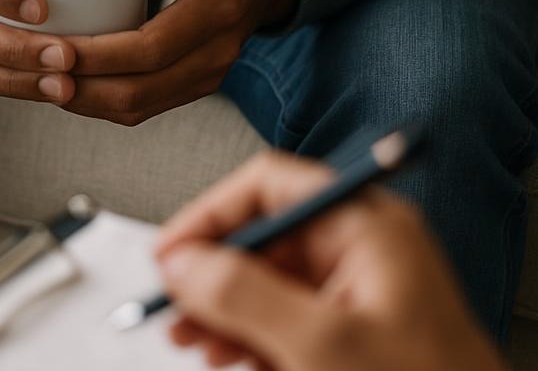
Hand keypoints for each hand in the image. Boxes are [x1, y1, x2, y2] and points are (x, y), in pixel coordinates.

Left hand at [62, 0, 298, 125]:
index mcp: (216, 9)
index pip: (152, 48)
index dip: (100, 56)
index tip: (55, 47)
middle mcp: (215, 53)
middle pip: (140, 89)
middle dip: (84, 86)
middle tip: (37, 70)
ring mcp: (207, 77)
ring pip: (139, 107)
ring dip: (88, 101)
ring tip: (44, 83)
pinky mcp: (193, 87)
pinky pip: (144, 108)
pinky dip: (102, 104)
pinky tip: (70, 87)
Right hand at [154, 151, 506, 370]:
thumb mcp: (324, 345)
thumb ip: (247, 297)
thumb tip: (184, 262)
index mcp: (365, 224)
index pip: (270, 184)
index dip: (212, 213)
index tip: (172, 252)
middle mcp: (360, 245)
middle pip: (263, 234)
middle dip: (211, 271)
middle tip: (171, 304)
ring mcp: (358, 288)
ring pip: (267, 279)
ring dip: (221, 307)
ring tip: (188, 338)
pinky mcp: (354, 328)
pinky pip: (286, 315)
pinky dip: (249, 333)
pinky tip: (224, 354)